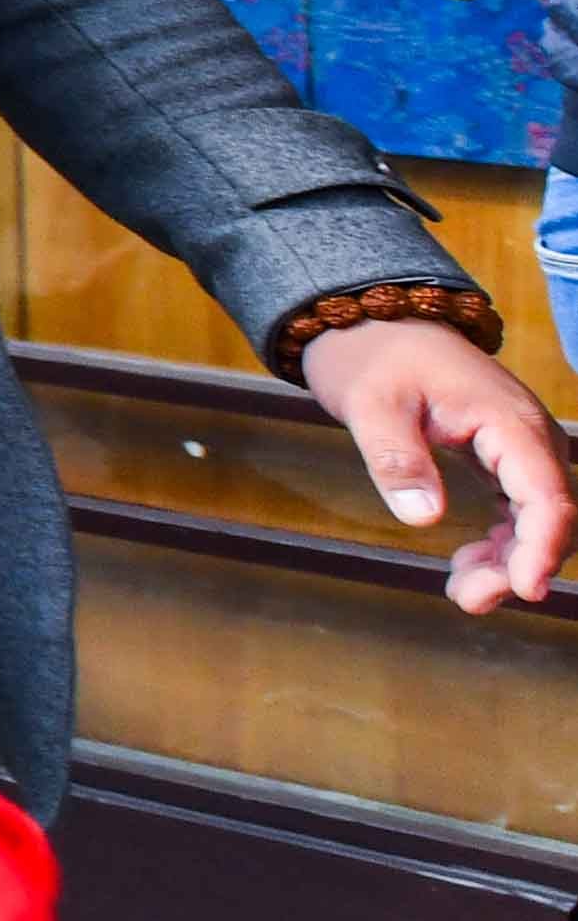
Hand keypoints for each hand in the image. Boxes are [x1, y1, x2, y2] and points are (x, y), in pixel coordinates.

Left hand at [299, 318, 572, 609]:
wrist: (373, 322)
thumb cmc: (373, 356)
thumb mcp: (369, 404)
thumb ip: (396, 458)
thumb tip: (421, 515)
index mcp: (508, 420)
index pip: (545, 493)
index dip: (542, 546)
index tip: (525, 588)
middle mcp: (529, 435)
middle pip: (551, 513)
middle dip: (521, 564)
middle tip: (468, 598)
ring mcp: (520, 446)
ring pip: (538, 517)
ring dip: (510, 560)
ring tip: (463, 591)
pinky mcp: (504, 456)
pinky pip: (519, 508)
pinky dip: (500, 542)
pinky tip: (467, 564)